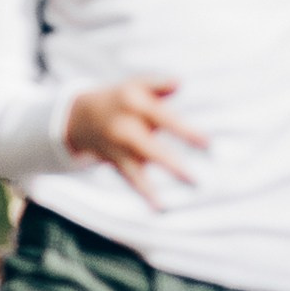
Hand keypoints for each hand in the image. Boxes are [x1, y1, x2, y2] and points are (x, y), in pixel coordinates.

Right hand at [64, 80, 206, 205]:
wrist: (81, 117)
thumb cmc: (122, 98)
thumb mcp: (137, 85)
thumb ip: (159, 85)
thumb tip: (180, 82)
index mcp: (132, 101)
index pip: (162, 116)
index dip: (184, 131)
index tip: (208, 144)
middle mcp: (124, 125)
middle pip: (150, 145)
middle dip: (173, 159)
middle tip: (201, 168)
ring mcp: (119, 146)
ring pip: (141, 164)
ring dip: (165, 175)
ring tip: (192, 185)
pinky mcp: (117, 163)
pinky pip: (133, 179)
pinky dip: (147, 194)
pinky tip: (162, 208)